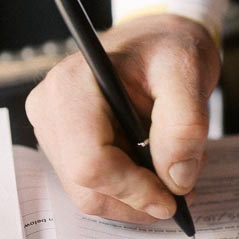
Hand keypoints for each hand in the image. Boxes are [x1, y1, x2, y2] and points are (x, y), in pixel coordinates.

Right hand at [25, 14, 219, 224]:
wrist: (157, 40)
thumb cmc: (168, 49)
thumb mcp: (188, 74)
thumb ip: (185, 126)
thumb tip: (176, 181)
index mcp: (72, 85)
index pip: (90, 162)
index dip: (133, 190)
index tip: (173, 198)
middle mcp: (50, 109)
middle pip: (86, 186)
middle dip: (137, 198)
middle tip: (181, 186)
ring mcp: (52, 129)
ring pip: (89, 194)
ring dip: (135, 197)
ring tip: (171, 169)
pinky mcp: (62, 144)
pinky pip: (92, 187)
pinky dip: (127, 189)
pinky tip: (151, 165)